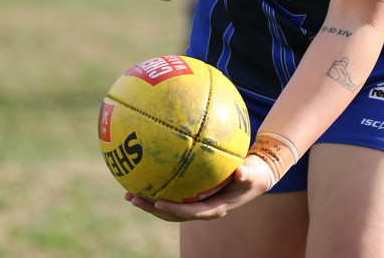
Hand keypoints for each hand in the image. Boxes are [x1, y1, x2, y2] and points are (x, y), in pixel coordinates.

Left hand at [124, 155, 273, 221]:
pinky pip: (174, 193)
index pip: (190, 213)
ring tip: (129, 192)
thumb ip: (246, 174)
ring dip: (149, 202)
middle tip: (133, 198)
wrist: (254, 177)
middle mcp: (202, 209)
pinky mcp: (194, 195)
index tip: (158, 202)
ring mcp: (196, 204)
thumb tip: (241, 169)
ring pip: (169, 207)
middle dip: (151, 208)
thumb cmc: (253, 175)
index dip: (173, 209)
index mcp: (214, 208)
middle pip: (172, 214)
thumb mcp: (253, 176)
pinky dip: (160, 187)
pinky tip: (147, 175)